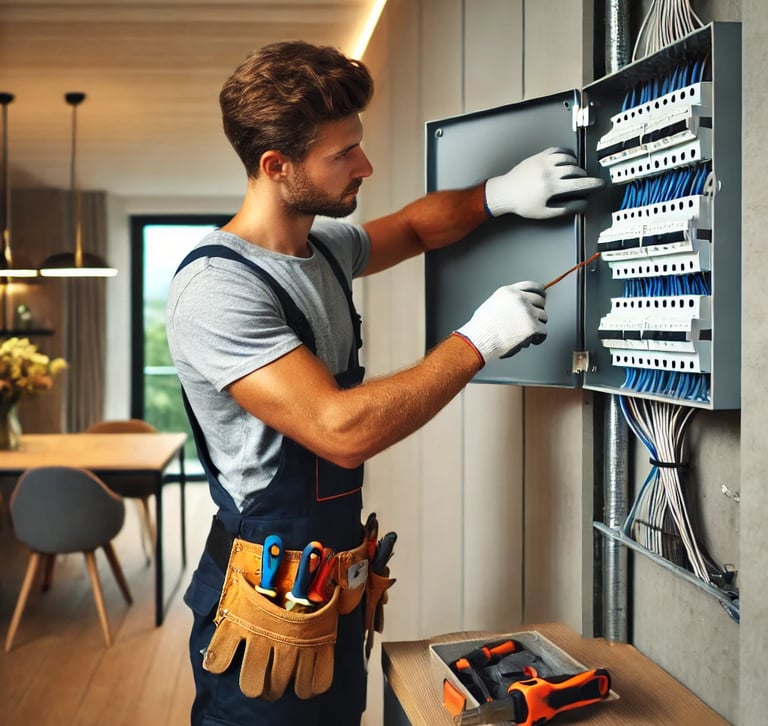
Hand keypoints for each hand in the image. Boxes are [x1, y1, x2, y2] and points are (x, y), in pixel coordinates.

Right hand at [454, 281, 546, 363]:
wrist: (480, 340)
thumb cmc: (481, 328)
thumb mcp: (492, 304)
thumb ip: (508, 301)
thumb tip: (520, 306)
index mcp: (509, 292)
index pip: (531, 286)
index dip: (539, 292)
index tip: (543, 296)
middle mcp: (520, 299)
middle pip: (540, 301)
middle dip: (538, 311)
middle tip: (534, 320)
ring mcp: (527, 312)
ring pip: (543, 316)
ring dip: (538, 325)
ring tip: (530, 333)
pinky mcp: (532, 326)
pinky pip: (544, 331)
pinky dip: (539, 338)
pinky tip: (533, 340)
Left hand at [484, 147, 604, 219]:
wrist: (505, 192)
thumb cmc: (522, 204)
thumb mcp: (544, 212)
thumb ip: (565, 209)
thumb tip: (581, 205)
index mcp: (550, 187)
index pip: (578, 183)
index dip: (592, 184)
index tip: (600, 184)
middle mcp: (548, 172)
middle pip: (575, 170)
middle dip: (583, 176)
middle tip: (585, 181)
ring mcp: (543, 161)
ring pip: (568, 159)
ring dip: (575, 165)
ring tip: (574, 173)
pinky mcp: (539, 156)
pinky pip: (558, 151)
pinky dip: (565, 155)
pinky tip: (566, 161)